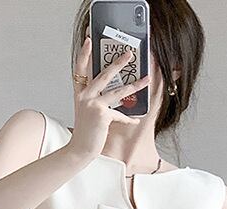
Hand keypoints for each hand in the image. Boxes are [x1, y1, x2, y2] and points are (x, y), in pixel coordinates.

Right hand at [67, 35, 150, 160]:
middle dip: (118, 63)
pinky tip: (136, 120)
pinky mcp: (102, 115)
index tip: (88, 40)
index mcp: (80, 94)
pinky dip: (129, 119)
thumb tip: (117, 94)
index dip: (83, 54)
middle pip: (104, 75)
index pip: (79, 70)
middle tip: (129, 53)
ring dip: (135, 85)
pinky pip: (120, 115)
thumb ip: (97, 101)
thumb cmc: (85, 132)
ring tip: (146, 79)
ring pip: (118, 92)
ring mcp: (93, 104)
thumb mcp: (87, 113)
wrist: (79, 150)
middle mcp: (85, 96)